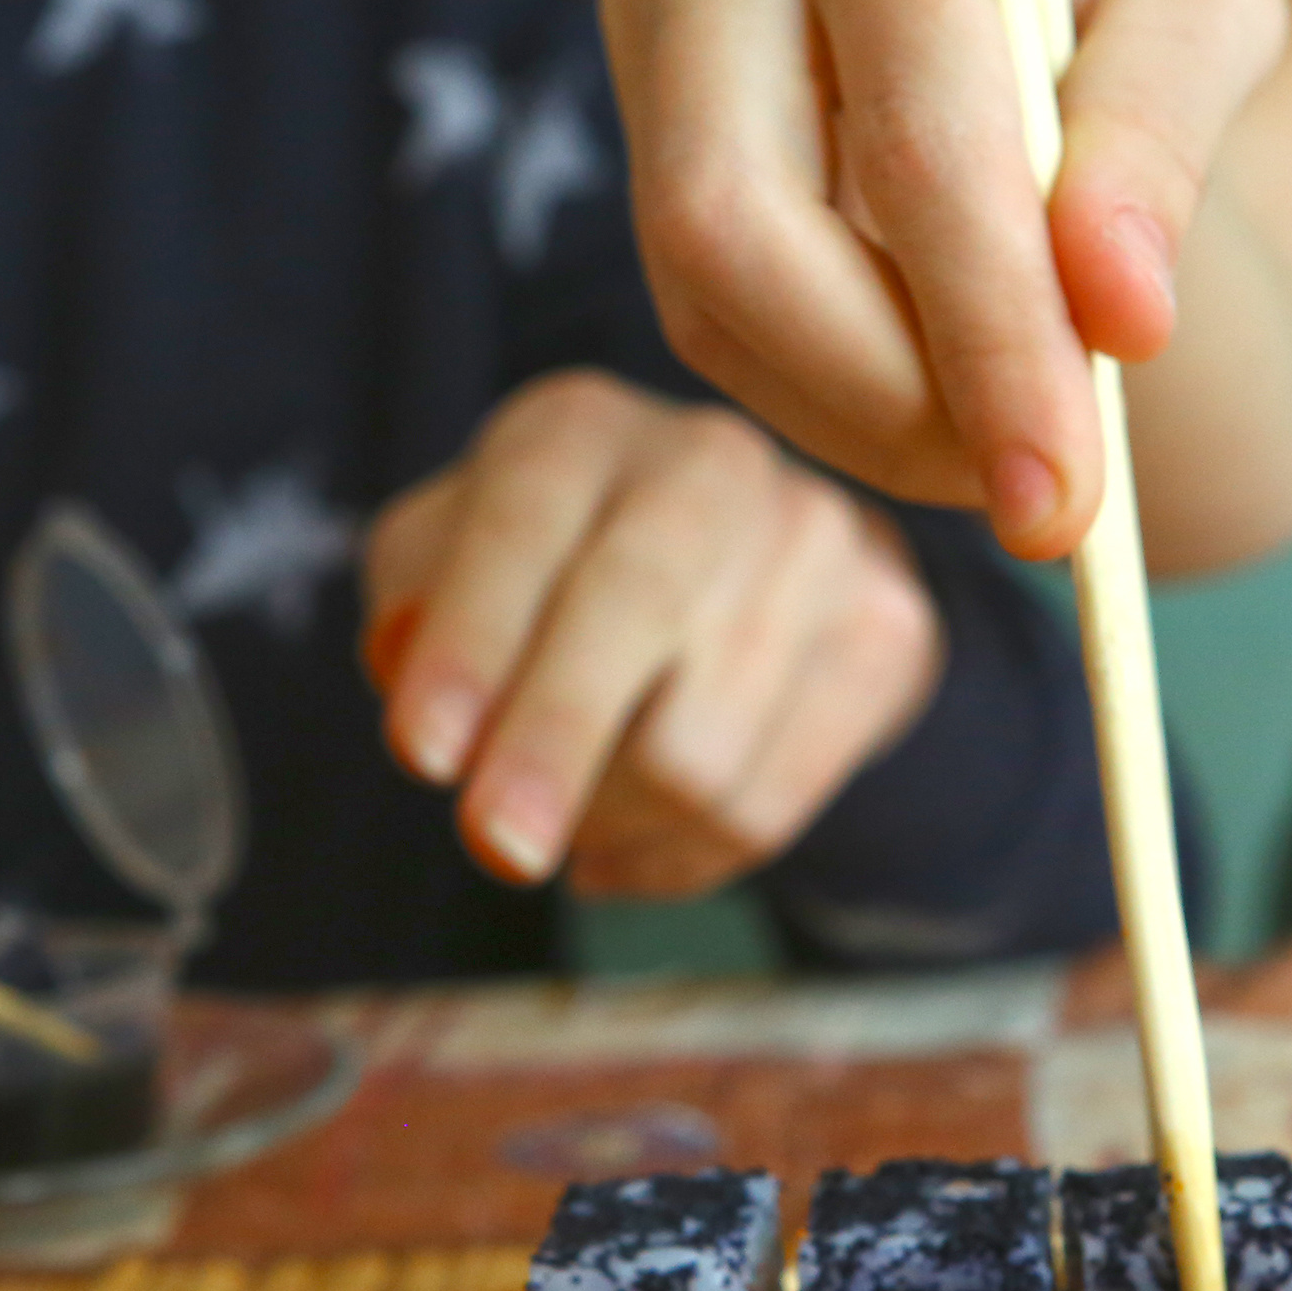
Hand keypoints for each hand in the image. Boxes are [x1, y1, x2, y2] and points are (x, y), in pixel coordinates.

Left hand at [363, 371, 942, 899]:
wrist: (738, 558)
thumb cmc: (548, 568)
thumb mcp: (445, 562)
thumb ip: (409, 602)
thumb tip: (407, 665)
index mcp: (577, 429)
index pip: (521, 525)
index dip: (471, 644)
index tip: (422, 754)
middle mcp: (709, 463)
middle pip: (637, 612)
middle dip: (557, 744)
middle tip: (500, 849)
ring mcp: (815, 542)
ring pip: (697, 750)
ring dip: (602, 822)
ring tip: (566, 817)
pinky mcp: (884, 631)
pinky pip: (762, 809)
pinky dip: (670, 861)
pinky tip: (624, 841)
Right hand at [602, 0, 1283, 558]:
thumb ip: (1169, 129)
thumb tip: (1117, 312)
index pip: (916, 129)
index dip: (994, 323)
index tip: (1072, 485)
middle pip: (743, 221)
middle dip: (897, 394)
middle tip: (1036, 506)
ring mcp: (652, 35)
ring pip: (706, 291)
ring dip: (865, 414)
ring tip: (1014, 456)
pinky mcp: (646, 138)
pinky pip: (707, 316)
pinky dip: (832, 398)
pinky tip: (943, 413)